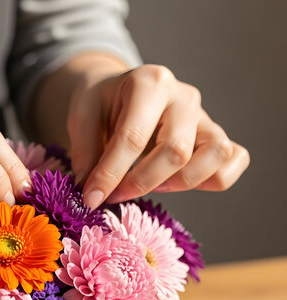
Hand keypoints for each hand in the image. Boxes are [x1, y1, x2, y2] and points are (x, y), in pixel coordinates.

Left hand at [66, 64, 249, 208]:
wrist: (119, 90)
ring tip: (150, 186)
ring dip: (181, 182)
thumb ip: (85, 153)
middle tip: (114, 195)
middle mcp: (184, 97)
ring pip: (215, 156)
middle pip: (176, 151)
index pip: (132, 137)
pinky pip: (235, 160)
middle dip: (141, 182)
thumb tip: (92, 193)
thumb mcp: (81, 115)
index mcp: (148, 83)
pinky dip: (214, 179)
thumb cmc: (101, 103)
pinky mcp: (216, 135)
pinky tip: (178, 182)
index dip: (110, 174)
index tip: (92, 198)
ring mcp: (205, 116)